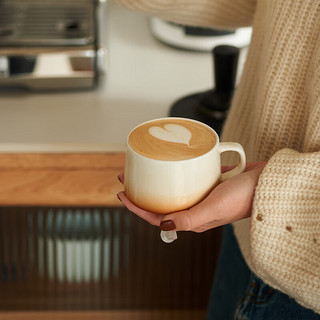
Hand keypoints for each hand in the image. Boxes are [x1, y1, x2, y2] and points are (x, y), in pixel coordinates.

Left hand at [117, 161, 265, 231]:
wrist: (267, 182)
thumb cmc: (244, 198)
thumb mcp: (214, 209)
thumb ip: (189, 219)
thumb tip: (162, 226)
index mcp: (194, 219)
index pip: (157, 216)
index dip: (137, 208)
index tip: (122, 194)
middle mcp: (195, 207)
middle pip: (161, 200)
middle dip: (141, 192)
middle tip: (127, 177)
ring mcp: (202, 193)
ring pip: (172, 187)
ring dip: (155, 180)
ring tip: (142, 167)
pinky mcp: (209, 180)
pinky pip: (187, 176)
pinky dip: (175, 171)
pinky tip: (169, 161)